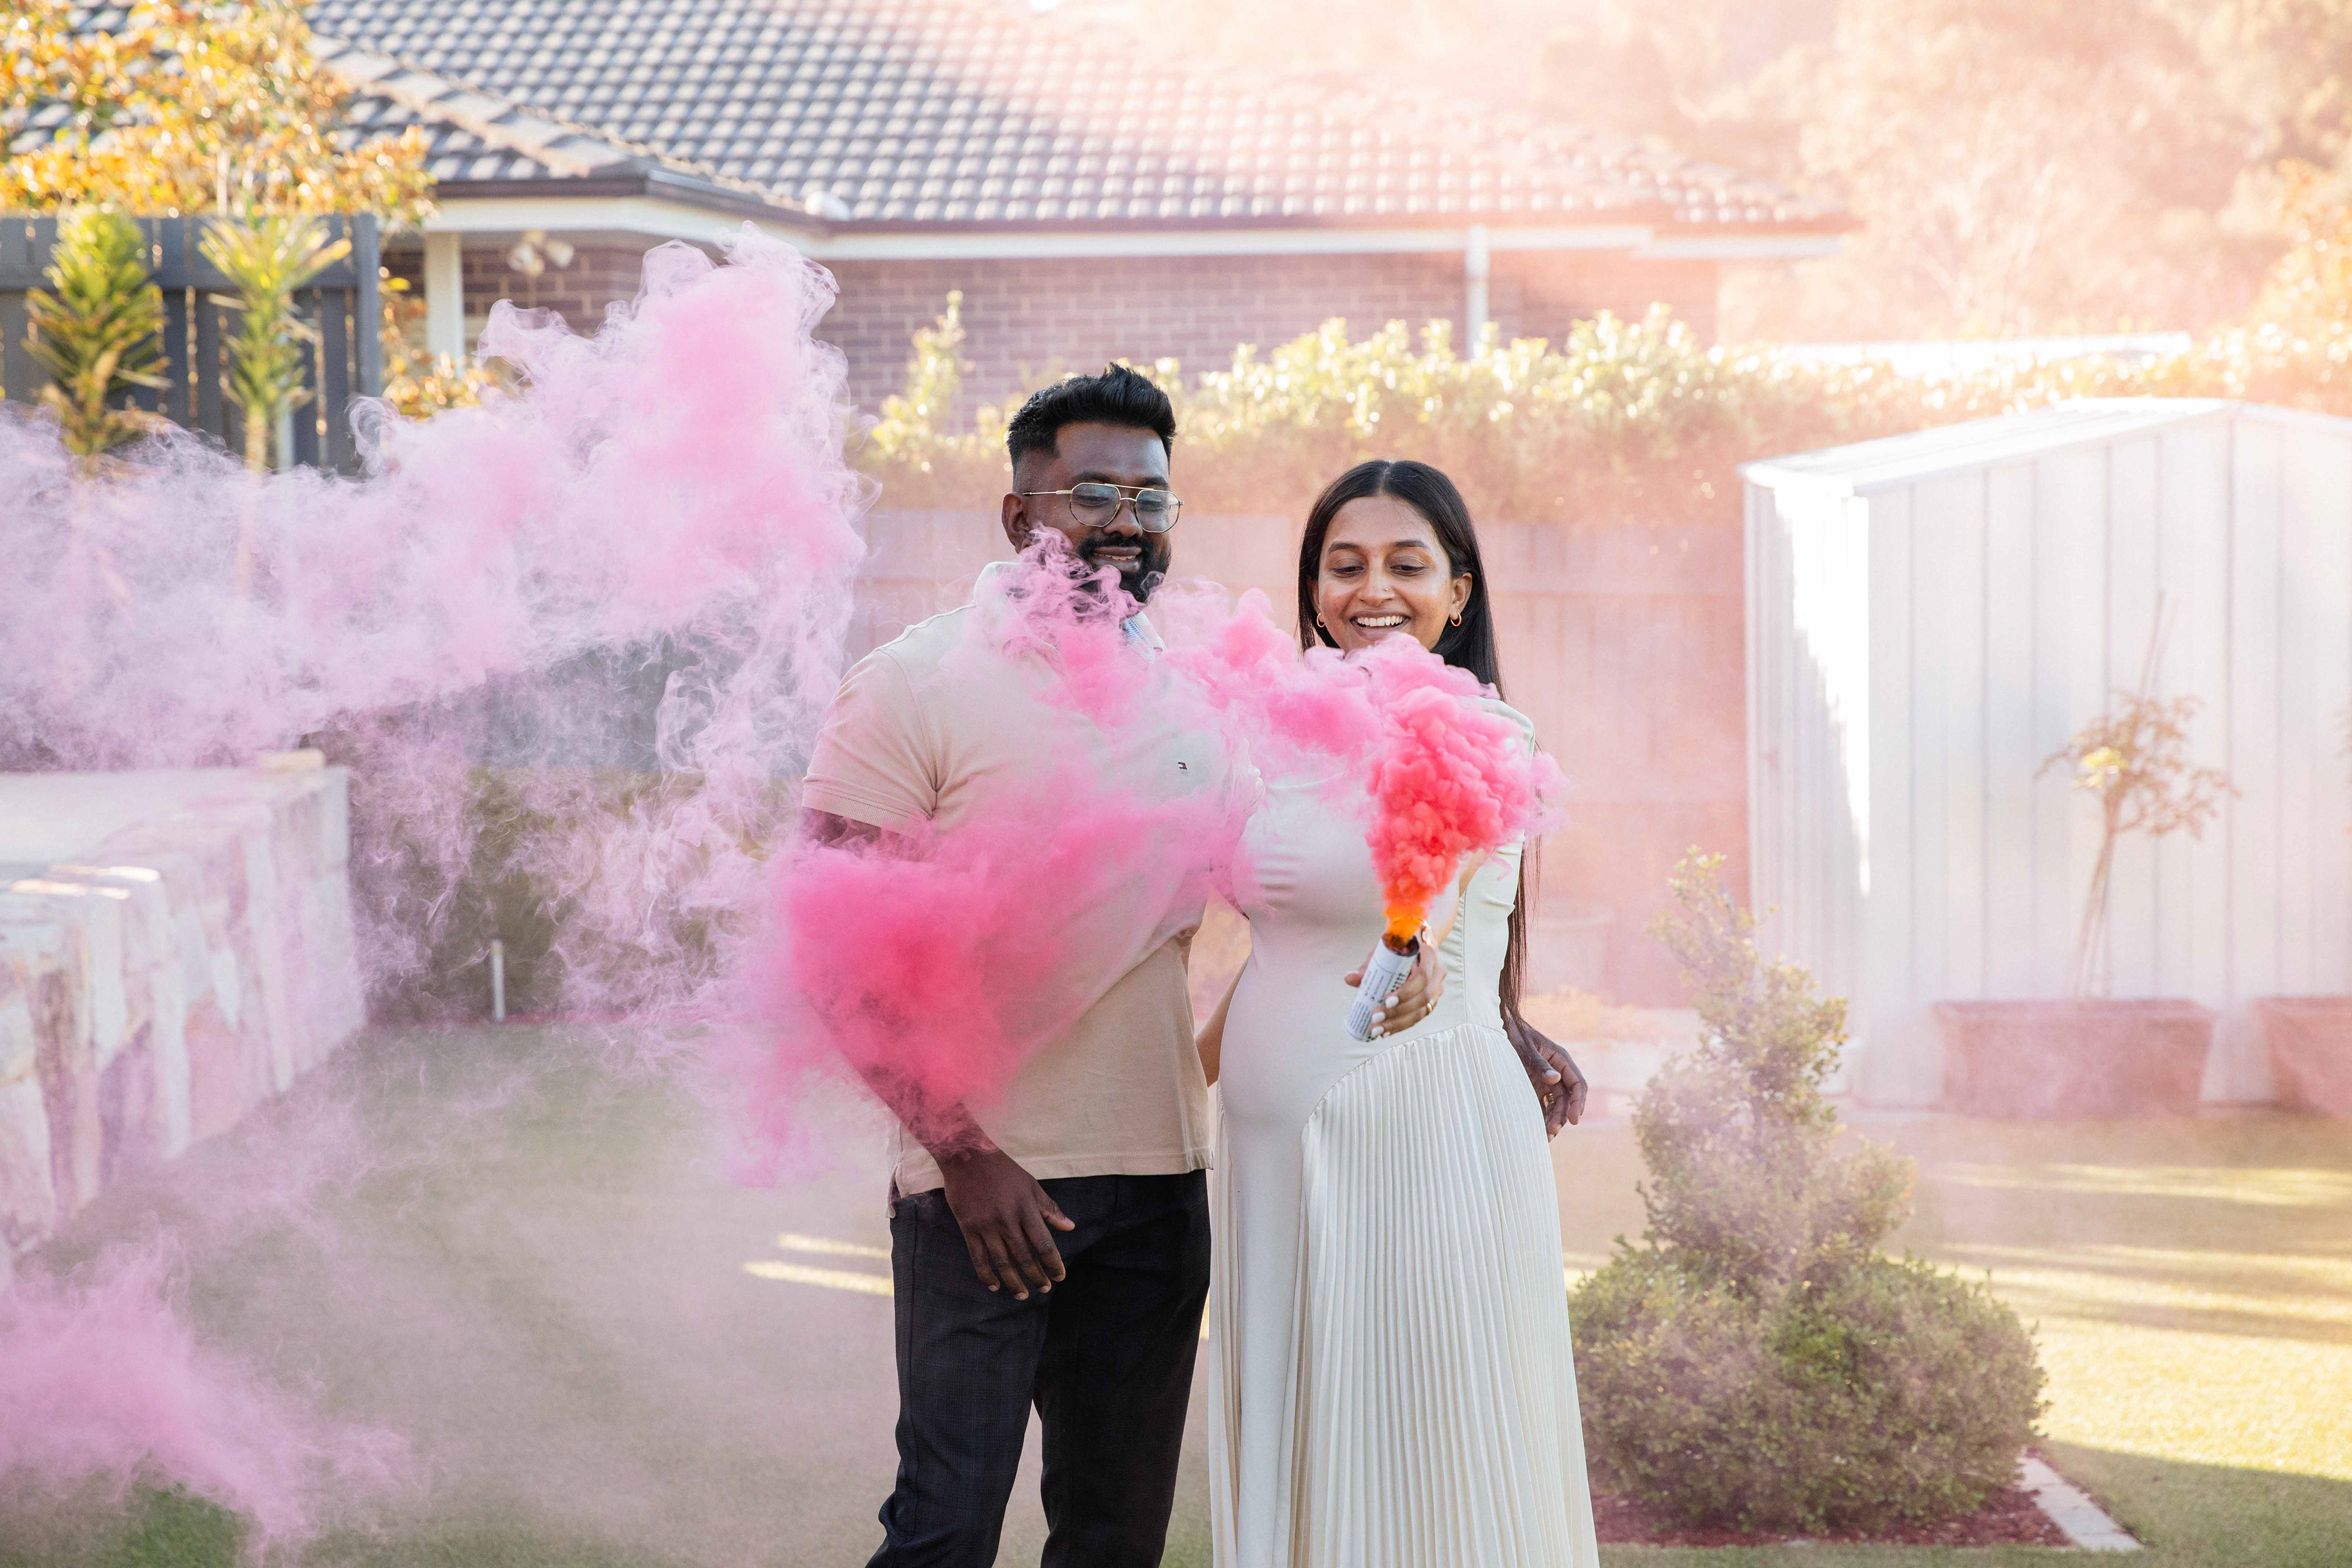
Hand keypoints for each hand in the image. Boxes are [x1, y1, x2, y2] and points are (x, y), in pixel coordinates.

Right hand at [937, 1147, 1075, 1299]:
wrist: (968, 1156)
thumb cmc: (1003, 1170)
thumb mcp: (1031, 1185)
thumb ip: (1049, 1208)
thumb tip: (1070, 1227)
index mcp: (1026, 1208)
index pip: (1044, 1243)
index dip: (1053, 1263)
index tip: (1060, 1277)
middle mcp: (1007, 1220)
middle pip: (1024, 1256)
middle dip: (1037, 1276)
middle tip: (1044, 1289)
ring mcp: (986, 1226)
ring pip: (1003, 1262)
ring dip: (1014, 1282)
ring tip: (1023, 1295)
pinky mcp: (969, 1228)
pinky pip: (979, 1258)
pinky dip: (987, 1275)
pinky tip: (995, 1286)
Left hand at [1343, 938, 1445, 1037]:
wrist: (1418, 943)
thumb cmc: (1398, 946)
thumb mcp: (1384, 950)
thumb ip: (1368, 965)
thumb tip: (1349, 979)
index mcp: (1428, 954)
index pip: (1422, 976)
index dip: (1406, 991)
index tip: (1386, 1001)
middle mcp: (1437, 972)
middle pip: (1423, 997)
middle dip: (1398, 1012)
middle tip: (1375, 1018)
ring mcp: (1437, 988)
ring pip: (1422, 1011)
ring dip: (1398, 1023)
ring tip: (1377, 1030)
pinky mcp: (1432, 1000)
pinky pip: (1419, 1016)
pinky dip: (1402, 1025)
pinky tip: (1386, 1032)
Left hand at [1505, 1013, 1587, 1136]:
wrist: (1500, 1030)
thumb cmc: (1515, 1035)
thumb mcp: (1526, 1048)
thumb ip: (1540, 1064)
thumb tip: (1555, 1079)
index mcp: (1561, 1060)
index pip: (1578, 1084)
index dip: (1578, 1102)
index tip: (1574, 1119)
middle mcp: (1558, 1072)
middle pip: (1567, 1099)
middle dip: (1562, 1116)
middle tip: (1552, 1131)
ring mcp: (1547, 1081)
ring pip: (1556, 1105)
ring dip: (1553, 1120)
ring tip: (1546, 1137)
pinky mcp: (1535, 1087)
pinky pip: (1543, 1105)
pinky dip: (1542, 1118)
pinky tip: (1538, 1131)